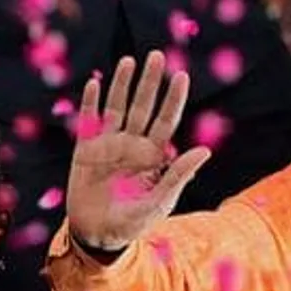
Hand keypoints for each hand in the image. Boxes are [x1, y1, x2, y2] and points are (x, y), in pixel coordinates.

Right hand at [66, 52, 212, 250]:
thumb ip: (179, 175)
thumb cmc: (133, 222)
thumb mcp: (160, 202)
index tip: (181, 74)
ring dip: (122, 84)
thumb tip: (205, 151)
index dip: (173, 98)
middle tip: (157, 55)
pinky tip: (95, 83)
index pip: (166, 120)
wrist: (98, 235)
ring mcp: (109, 144)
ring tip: (128, 61)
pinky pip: (88, 121)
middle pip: (143, 106)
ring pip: (117, 107)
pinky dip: (91, 102)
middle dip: (150, 81)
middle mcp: (133, 144)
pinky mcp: (85, 150)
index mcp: (154, 156)